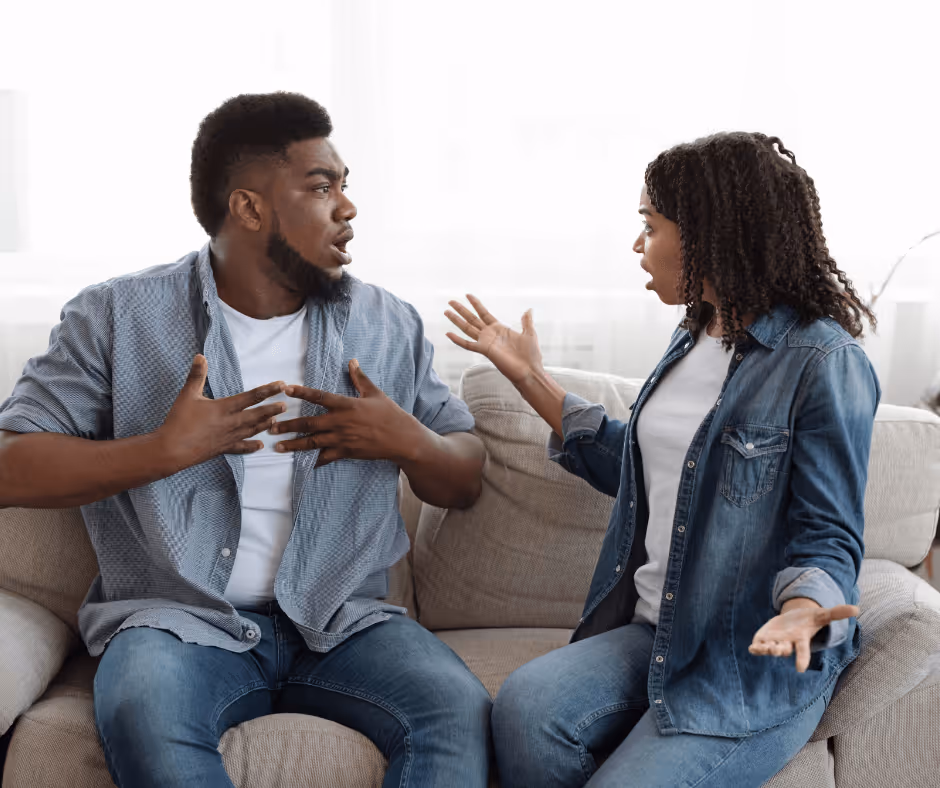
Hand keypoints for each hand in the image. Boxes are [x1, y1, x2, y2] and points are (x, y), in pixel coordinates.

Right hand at [158, 354, 286, 469]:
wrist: (172, 449)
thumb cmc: (179, 421)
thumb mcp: (187, 395)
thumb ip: (196, 375)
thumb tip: (200, 356)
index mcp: (225, 408)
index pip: (252, 396)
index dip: (268, 390)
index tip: (282, 385)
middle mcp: (231, 423)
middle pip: (257, 415)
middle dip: (272, 409)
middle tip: (285, 405)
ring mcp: (229, 437)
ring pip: (252, 430)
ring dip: (265, 425)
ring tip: (276, 421)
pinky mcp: (223, 449)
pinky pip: (240, 447)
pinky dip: (250, 446)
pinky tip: (259, 446)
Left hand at [271, 359, 419, 467]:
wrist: (402, 439)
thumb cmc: (389, 414)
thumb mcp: (375, 393)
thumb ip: (359, 378)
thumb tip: (352, 361)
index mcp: (346, 405)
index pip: (319, 396)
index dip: (301, 392)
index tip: (285, 389)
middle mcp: (340, 422)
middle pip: (308, 423)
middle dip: (288, 424)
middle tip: (270, 425)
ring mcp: (342, 439)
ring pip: (312, 442)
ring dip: (294, 444)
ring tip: (278, 445)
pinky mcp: (346, 452)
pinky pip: (326, 458)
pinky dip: (313, 461)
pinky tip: (301, 464)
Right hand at [444, 294, 543, 385]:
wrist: (529, 370)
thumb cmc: (531, 355)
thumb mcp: (530, 334)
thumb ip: (526, 321)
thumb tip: (528, 309)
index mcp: (499, 329)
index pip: (484, 313)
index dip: (476, 304)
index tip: (468, 295)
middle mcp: (490, 334)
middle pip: (472, 319)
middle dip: (462, 310)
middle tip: (451, 301)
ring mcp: (486, 342)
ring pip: (467, 328)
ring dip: (456, 320)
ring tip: (447, 311)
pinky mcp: (485, 351)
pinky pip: (468, 344)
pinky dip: (458, 340)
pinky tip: (448, 334)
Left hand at [749, 598, 859, 672]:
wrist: (793, 620)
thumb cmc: (809, 620)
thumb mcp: (822, 615)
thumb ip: (837, 613)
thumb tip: (857, 608)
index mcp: (801, 640)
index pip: (802, 651)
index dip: (801, 659)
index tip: (799, 669)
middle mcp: (788, 643)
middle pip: (784, 649)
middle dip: (779, 649)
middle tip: (775, 649)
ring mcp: (775, 641)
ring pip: (770, 648)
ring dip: (765, 648)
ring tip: (760, 647)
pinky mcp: (764, 638)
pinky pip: (759, 645)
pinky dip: (756, 647)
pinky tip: (752, 647)